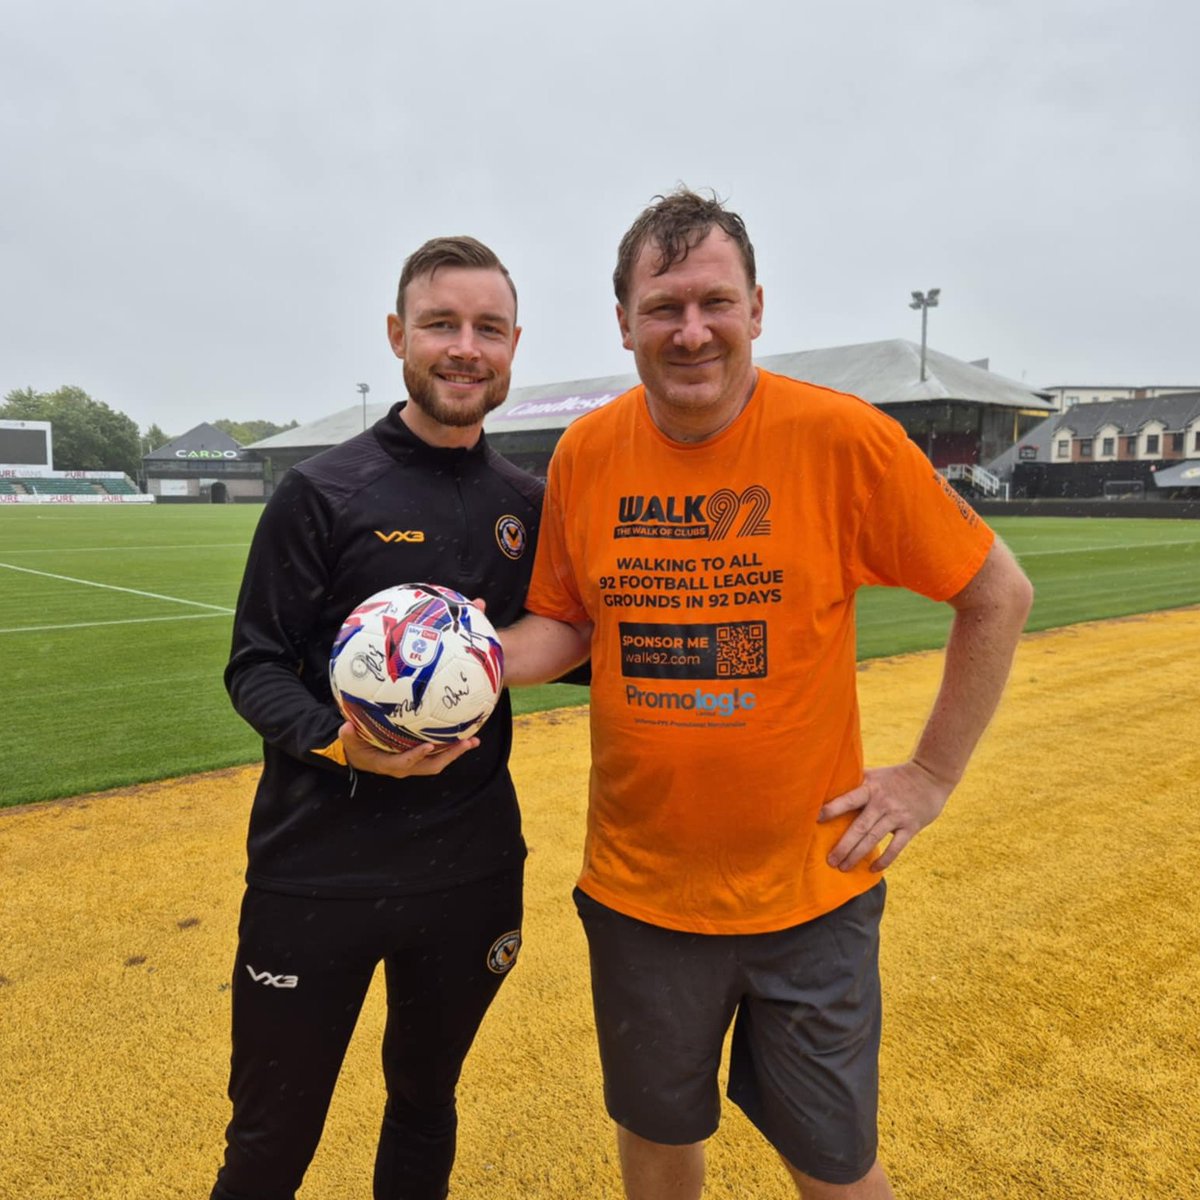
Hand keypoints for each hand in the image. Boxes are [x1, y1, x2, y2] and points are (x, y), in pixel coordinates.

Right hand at [338, 722, 478, 777]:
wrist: (361, 757)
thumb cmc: (356, 748)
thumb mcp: (349, 743)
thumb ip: (348, 736)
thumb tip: (346, 726)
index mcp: (389, 764)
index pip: (405, 762)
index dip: (416, 756)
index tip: (429, 746)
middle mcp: (406, 768)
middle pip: (432, 765)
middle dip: (450, 756)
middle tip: (466, 743)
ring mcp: (415, 765)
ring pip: (438, 762)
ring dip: (456, 753)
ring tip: (473, 741)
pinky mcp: (420, 759)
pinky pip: (438, 756)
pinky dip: (451, 748)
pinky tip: (464, 736)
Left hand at [818, 760, 954, 871]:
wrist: (930, 775)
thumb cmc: (895, 776)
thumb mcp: (874, 775)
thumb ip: (856, 783)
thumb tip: (828, 787)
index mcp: (870, 788)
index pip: (848, 799)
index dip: (832, 809)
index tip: (816, 820)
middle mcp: (882, 803)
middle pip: (859, 827)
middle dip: (843, 846)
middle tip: (830, 860)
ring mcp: (897, 816)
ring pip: (874, 839)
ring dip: (857, 855)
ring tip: (843, 867)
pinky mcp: (911, 826)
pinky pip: (896, 847)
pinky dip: (884, 859)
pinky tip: (873, 868)